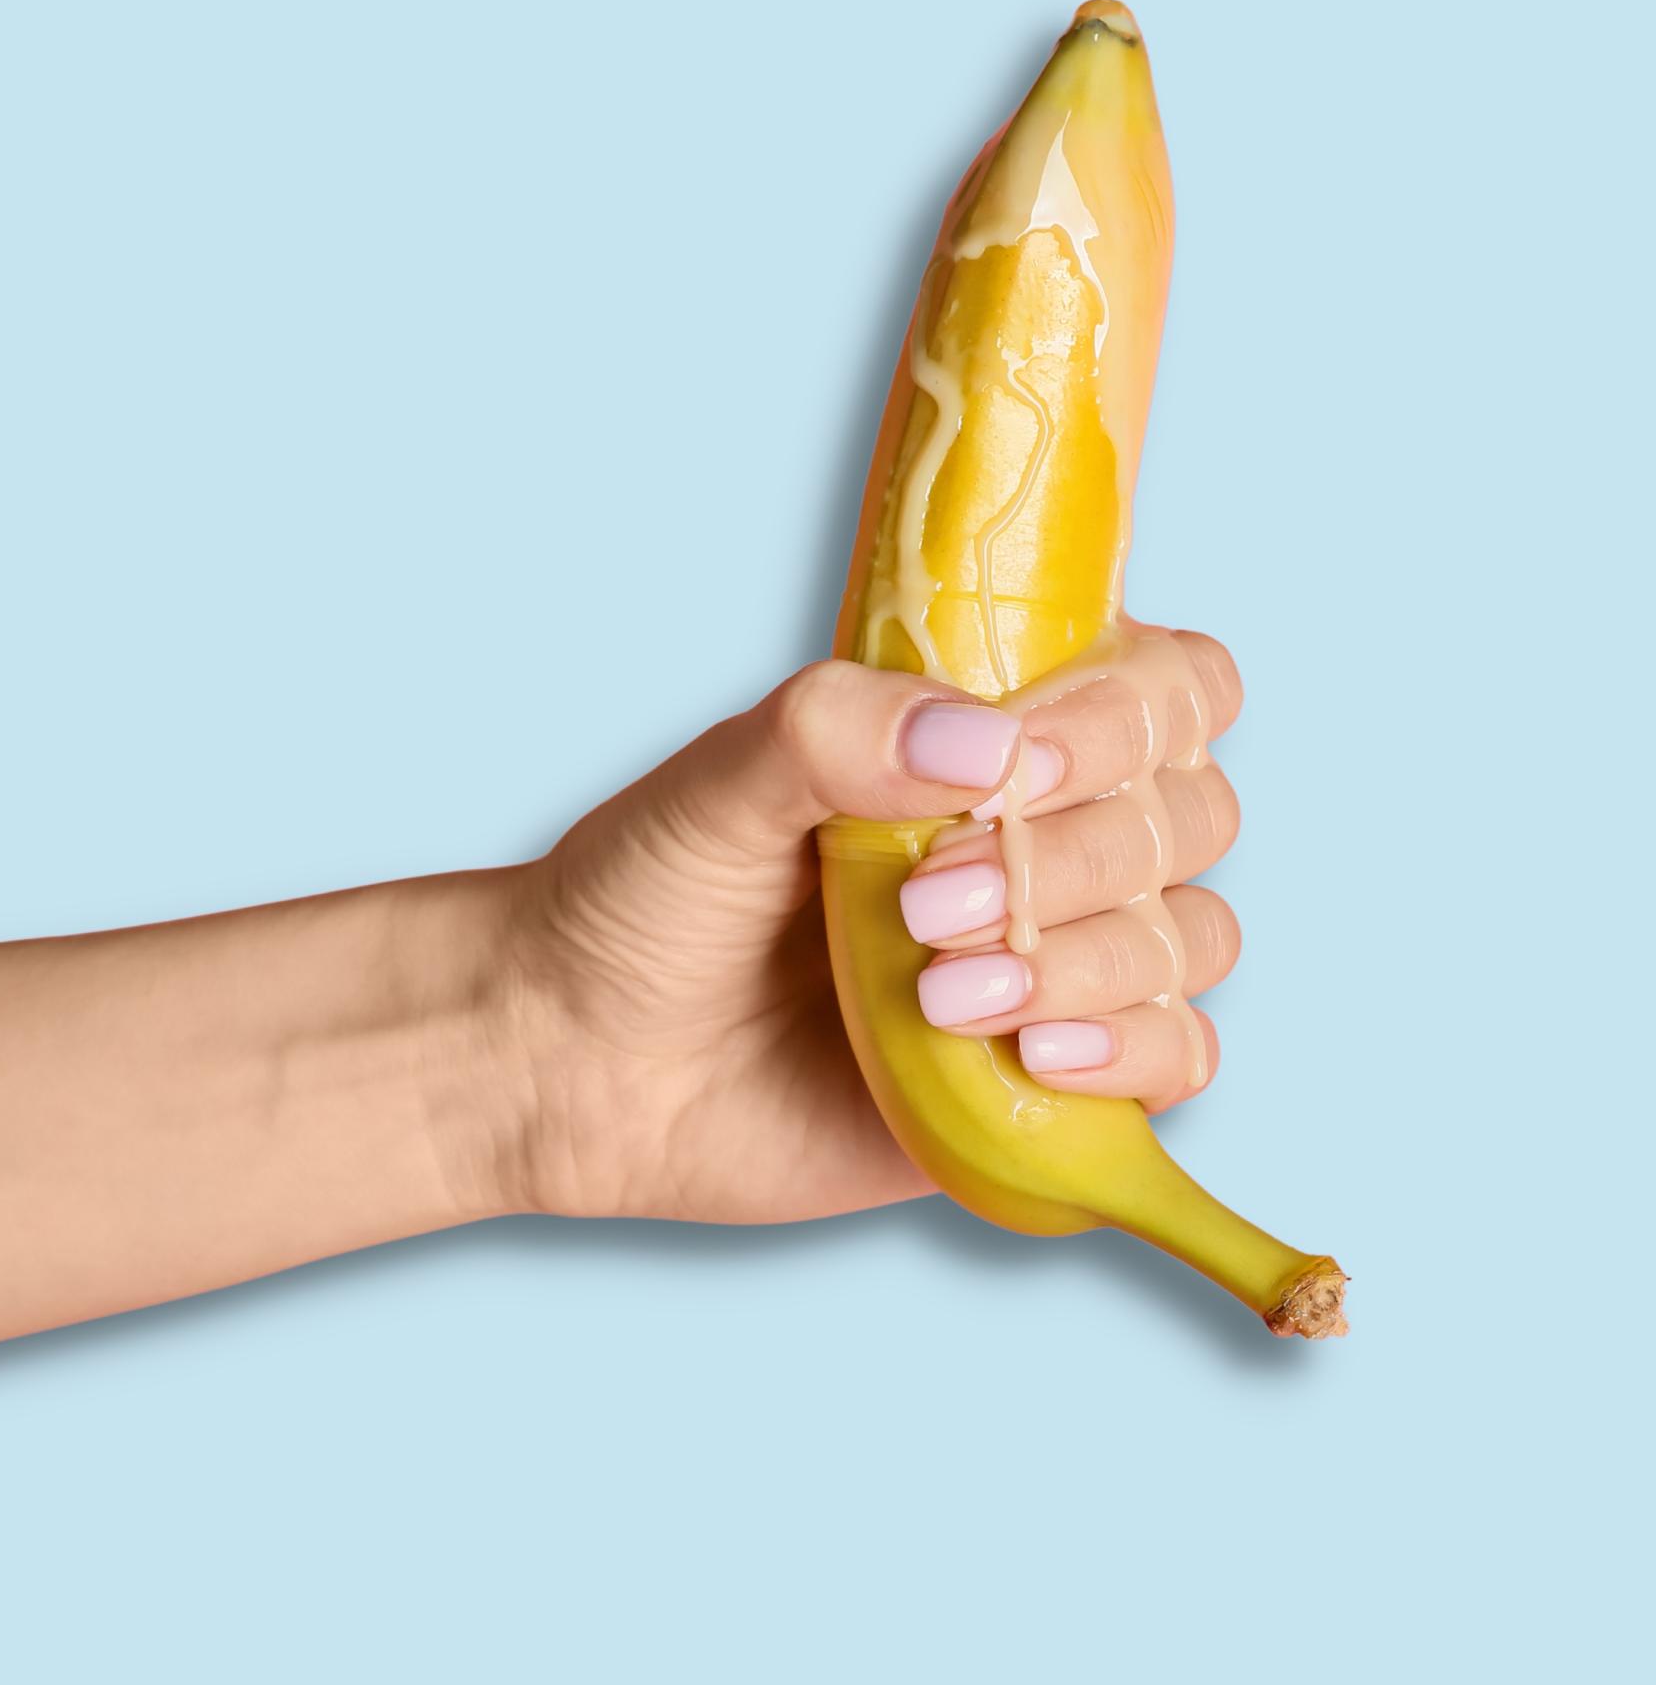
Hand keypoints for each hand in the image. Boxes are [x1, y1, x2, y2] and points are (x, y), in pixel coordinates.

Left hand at [506, 628, 1245, 1225]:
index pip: (1162, 687)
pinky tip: (1031, 1054)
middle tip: (923, 903)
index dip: (1132, 716)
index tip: (1024, 760)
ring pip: (1191, 937)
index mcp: (983, 739)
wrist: (578, 1061)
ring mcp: (1052, 960)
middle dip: (1074, 857)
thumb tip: (987, 744)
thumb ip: (834, 730)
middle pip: (1190, 814)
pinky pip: (1176, 1058)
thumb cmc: (645, 899)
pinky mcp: (1047, 1081)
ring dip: (1087, 961)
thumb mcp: (716, 785)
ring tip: (943, 992)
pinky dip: (1132, 1051)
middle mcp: (1040, 838)